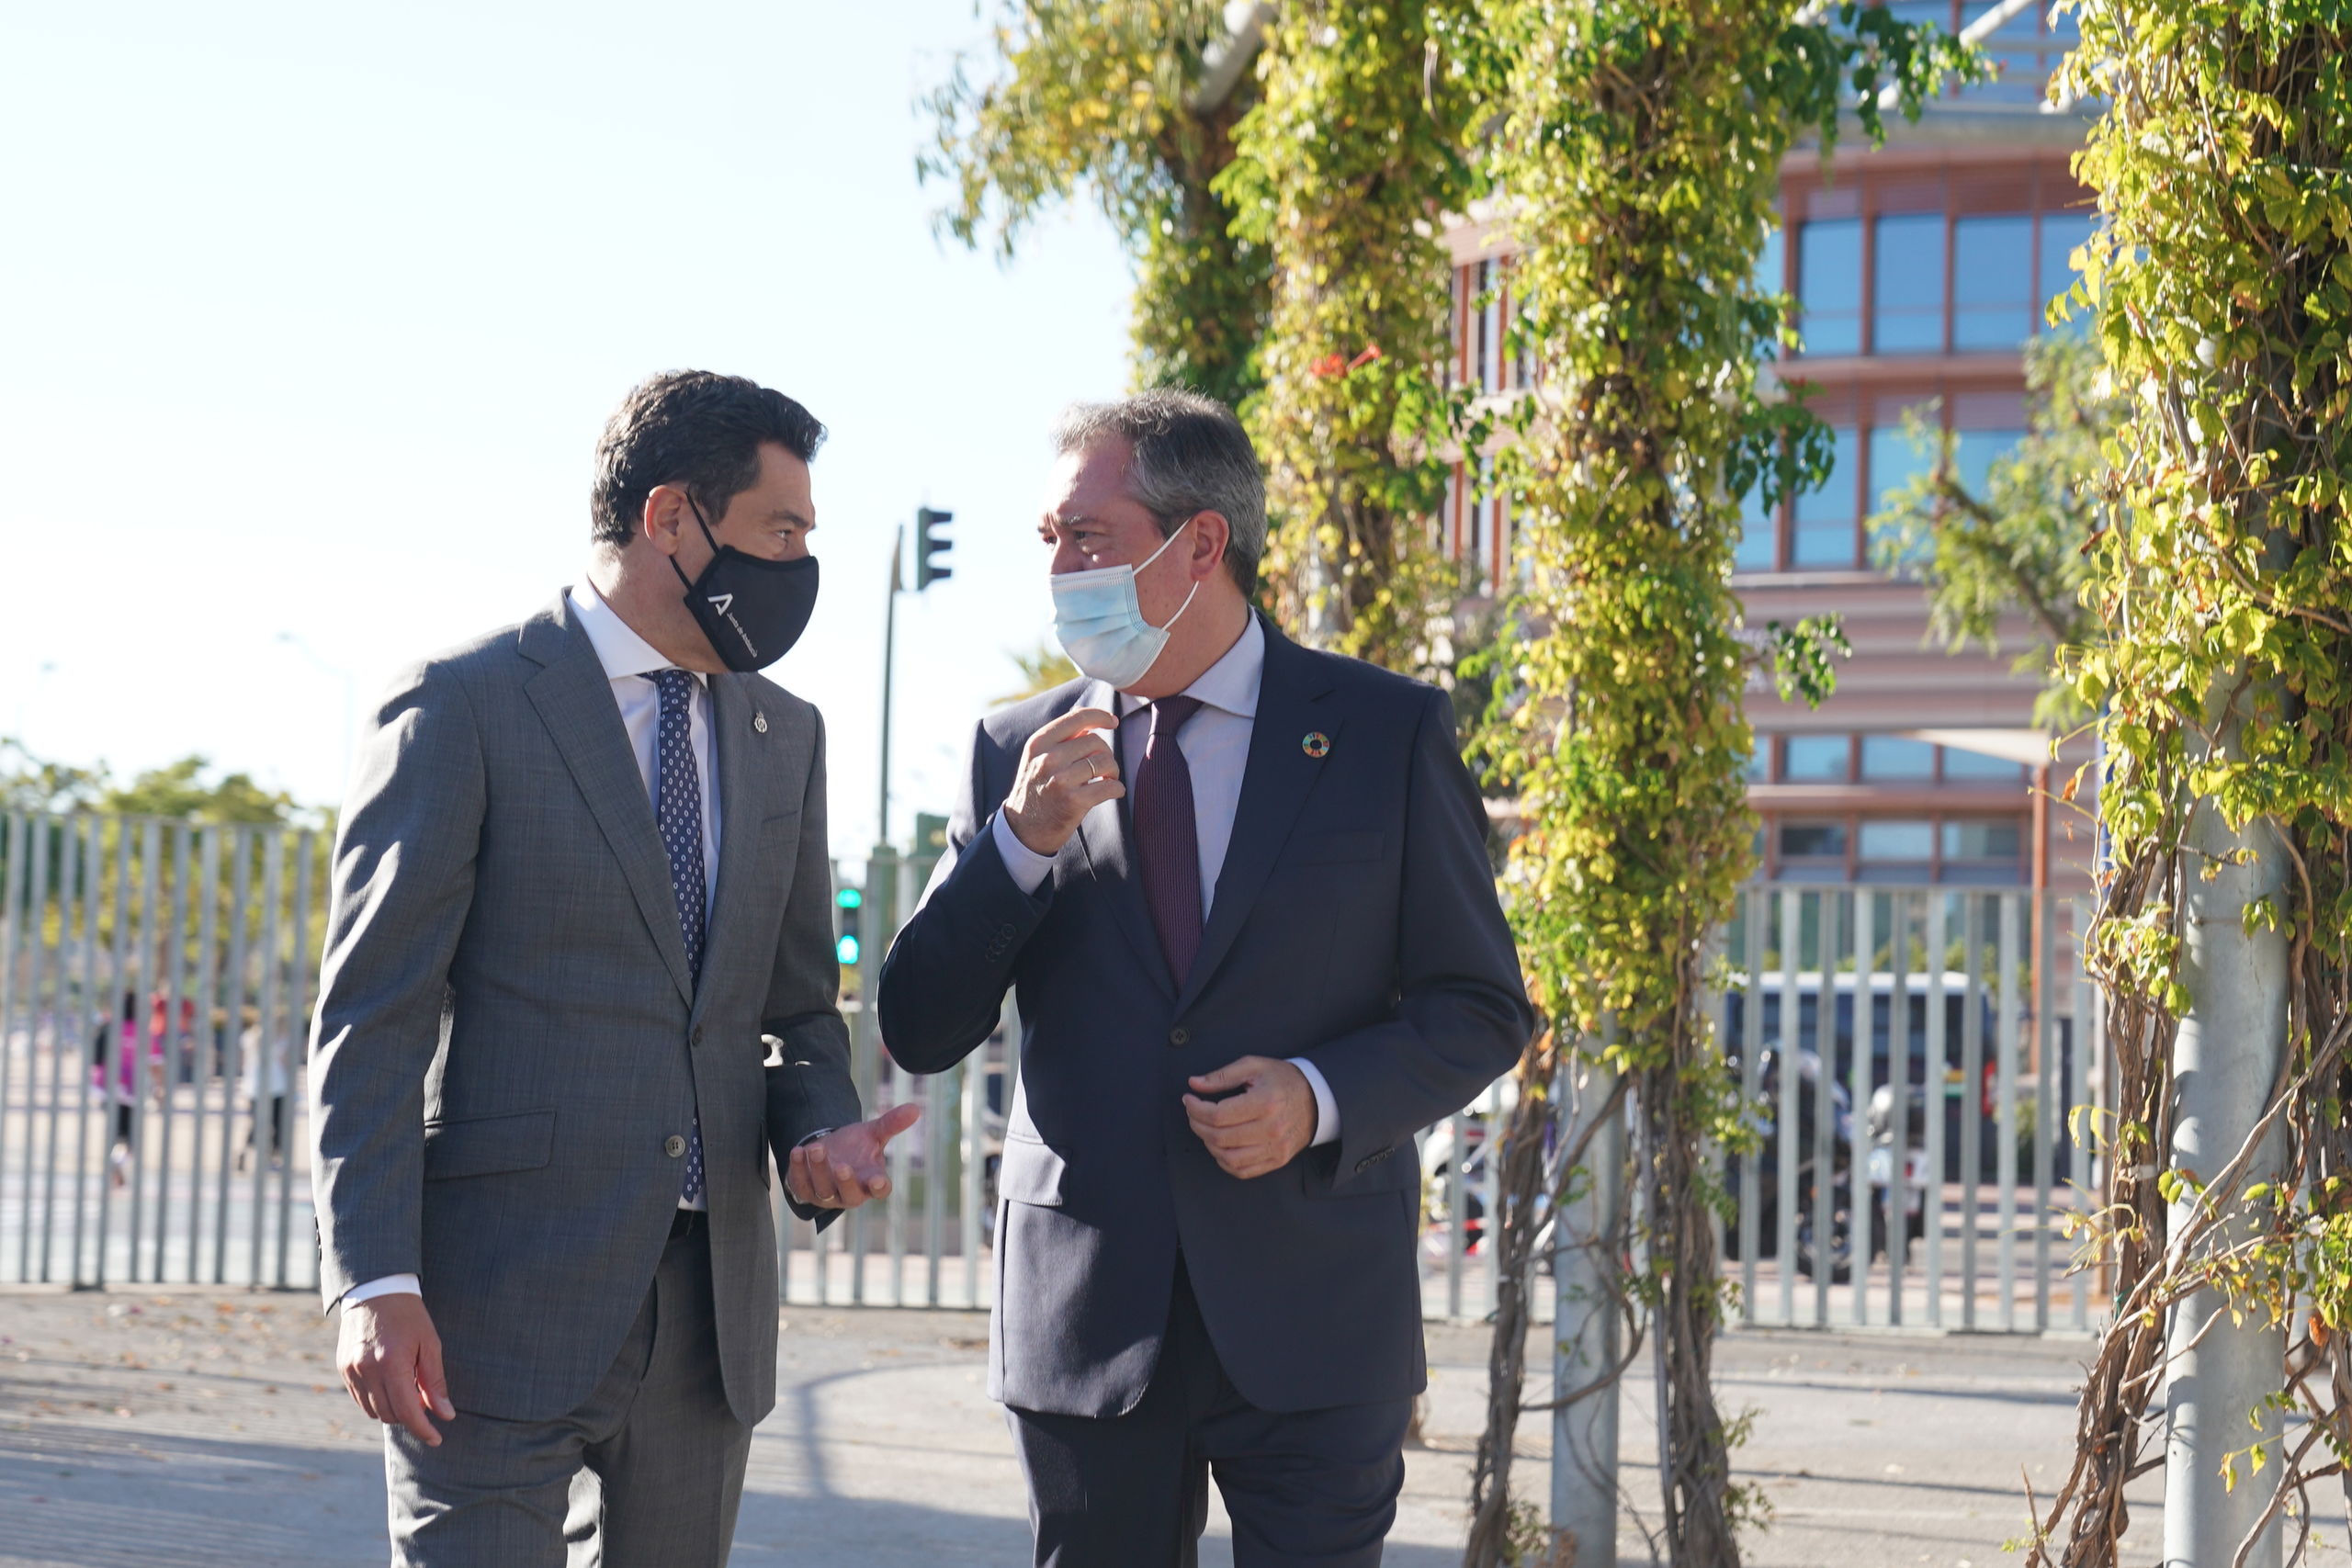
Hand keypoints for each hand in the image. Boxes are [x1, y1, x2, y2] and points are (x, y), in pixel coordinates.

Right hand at [337, 1292, 453, 1445]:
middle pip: (390, 1414)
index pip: (407, 1411)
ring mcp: (350, 1371)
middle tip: (425, 1402)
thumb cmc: (409, 1316)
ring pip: (373, 1411)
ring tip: (408, 1390)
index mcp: (391, 1363)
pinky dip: (377, 1400)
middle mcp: (366, 1370)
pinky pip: (360, 1399)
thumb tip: (445, 1415)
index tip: (436, 1438)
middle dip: (410, 1417)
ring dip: (393, 1410)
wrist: (376, 1290)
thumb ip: (435, 1382)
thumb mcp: (430, 1344)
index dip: (423, 1429)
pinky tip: (391, 1385)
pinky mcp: (342, 1369)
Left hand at [786, 1102, 921, 1209]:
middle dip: (845, 1182)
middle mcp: (851, 1193)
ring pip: (823, 1189)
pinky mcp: (806, 1191)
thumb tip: (915, 1108)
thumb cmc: (856, 1147)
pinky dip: (798, 1168)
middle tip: (842, 1166)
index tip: (877, 1180)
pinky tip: (798, 1151)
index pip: (880, 1190)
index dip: (879, 1187)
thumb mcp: (873, 1134)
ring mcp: (827, 1195)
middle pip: (850, 1195)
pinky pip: (801, 1184)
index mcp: (871, 1180)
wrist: (828, 1151)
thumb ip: (892, 1124)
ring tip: (818, 1147)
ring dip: (819, 1169)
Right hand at [1003, 708, 1121, 857]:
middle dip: (1105, 753)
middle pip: (1096, 741)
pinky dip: (1117, 788)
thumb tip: (1092, 721)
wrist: (1024, 828)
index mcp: (1039, 742)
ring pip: (1105, 762)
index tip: (1113, 722)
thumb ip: (1061, 738)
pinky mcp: (1074, 801)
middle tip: (1103, 767)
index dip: (1101, 716)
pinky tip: (1112, 791)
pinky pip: (1110, 787)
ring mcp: (1060, 780)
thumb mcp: (1038, 757)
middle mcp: (1048, 759)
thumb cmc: (1037, 788)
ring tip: (1106, 779)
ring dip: (1113, 771)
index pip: (1077, 717)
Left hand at [1182, 1057, 1316, 1179]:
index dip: (1196, 1109)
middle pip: (1220, 1137)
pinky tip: (1219, 1146)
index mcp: (1265, 1102)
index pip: (1218, 1114)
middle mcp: (1272, 1129)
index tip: (1189, 1099)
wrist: (1317, 1098)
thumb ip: (1222, 1075)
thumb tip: (1194, 1084)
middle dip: (1197, 1125)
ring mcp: (1276, 1148)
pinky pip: (1243, 1171)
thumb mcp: (1254, 1066)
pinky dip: (1224, 1162)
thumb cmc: (1282, 1079)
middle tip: (1193, 1113)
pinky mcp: (1278, 1160)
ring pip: (1229, 1158)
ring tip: (1205, 1128)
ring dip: (1209, 1145)